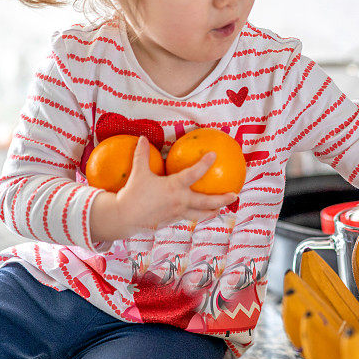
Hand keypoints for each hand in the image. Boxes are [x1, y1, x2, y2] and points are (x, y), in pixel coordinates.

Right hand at [91, 136, 237, 241]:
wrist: (123, 218)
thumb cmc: (131, 193)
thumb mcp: (138, 172)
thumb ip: (142, 154)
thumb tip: (142, 137)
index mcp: (174, 187)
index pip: (193, 174)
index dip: (205, 164)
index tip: (214, 155)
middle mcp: (180, 201)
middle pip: (207, 202)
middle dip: (222, 199)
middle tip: (235, 194)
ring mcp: (178, 213)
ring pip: (201, 214)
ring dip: (213, 211)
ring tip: (221, 209)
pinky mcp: (173, 220)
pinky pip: (189, 217)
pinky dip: (198, 215)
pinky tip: (200, 212)